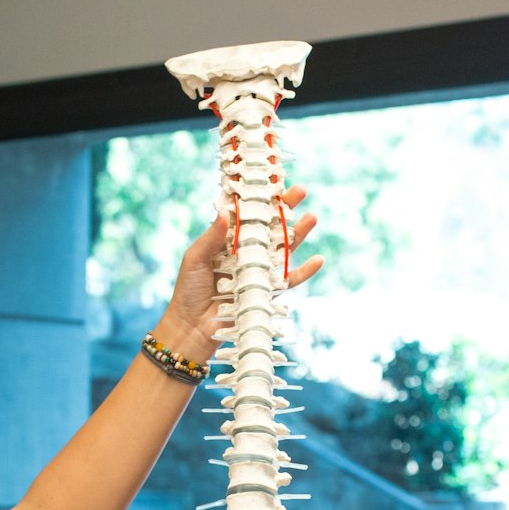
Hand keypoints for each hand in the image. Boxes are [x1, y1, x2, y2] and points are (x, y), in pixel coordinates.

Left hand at [158, 184, 321, 361]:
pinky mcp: (266, 291)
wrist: (192, 327)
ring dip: (299, 234)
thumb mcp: (196, 258)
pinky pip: (289, 280)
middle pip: (271, 227)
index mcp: (228, 240)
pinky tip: (319, 259)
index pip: (248, 214)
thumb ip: (212, 236)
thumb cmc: (188, 290)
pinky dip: (305, 271)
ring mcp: (258, 271)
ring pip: (284, 249)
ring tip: (313, 217)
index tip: (274, 182)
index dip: (262, 199)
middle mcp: (246, 252)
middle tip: (302, 191)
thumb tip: (226, 212)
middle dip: (287, 209)